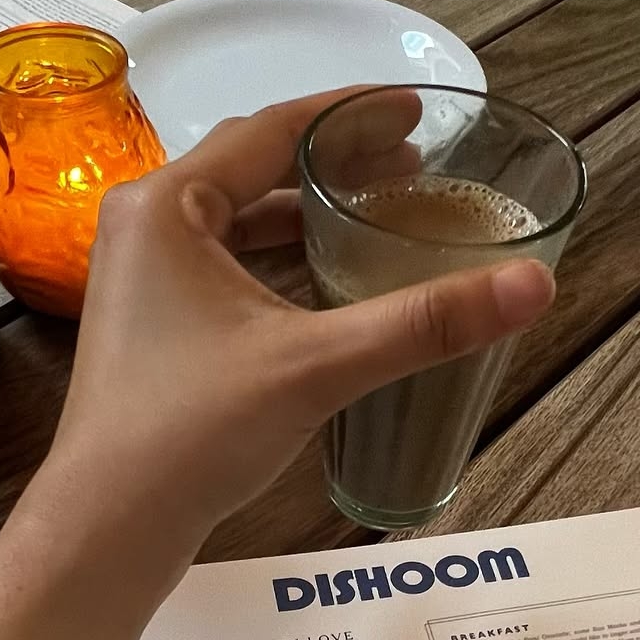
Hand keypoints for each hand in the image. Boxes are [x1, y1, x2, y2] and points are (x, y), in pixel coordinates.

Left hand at [42, 88, 554, 559]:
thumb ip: (423, 322)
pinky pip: (224, 268)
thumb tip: (532, 285)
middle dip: (333, 161)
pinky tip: (327, 283)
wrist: (107, 528)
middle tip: (411, 164)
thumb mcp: (316, 366)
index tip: (414, 112)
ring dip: (306, 213)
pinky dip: (279, 261)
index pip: (270, 128)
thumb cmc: (192, 432)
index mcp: (167, 206)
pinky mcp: (151, 330)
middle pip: (252, 168)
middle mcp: (144, 228)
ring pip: (236, 222)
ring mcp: (141, 282)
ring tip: (378, 212)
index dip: (350, 115)